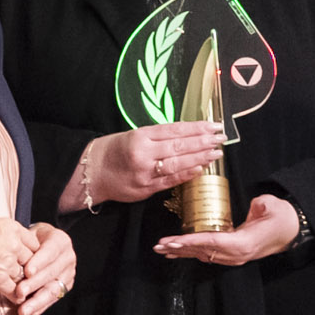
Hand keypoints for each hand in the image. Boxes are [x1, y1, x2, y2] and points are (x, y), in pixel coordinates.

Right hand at [0, 216, 37, 297]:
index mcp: (11, 228)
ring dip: (19, 282)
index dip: (30, 253)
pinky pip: (15, 291)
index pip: (34, 243)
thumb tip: (8, 242)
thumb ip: (3, 234)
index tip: (26, 258)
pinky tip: (15, 298)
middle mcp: (13, 245)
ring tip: (17, 286)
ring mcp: (7, 263)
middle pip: (31, 261)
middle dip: (26, 268)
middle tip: (22, 274)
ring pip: (23, 276)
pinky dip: (15, 296)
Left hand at [4, 223, 76, 314]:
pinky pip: (53, 299)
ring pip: (53, 289)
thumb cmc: (30, 240)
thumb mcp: (27, 235)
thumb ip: (23, 245)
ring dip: (37, 301)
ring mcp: (68, 273)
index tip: (27, 272)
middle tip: (19, 293)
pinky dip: (40, 307)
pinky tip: (31, 313)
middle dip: (35, 284)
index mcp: (61, 241)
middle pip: (52, 273)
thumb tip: (9, 256)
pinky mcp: (65, 287)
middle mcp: (68, 257)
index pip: (50, 251)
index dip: (39, 262)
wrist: (41, 244)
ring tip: (23, 310)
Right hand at [72, 124, 226, 207]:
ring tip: (216, 153)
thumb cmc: (115, 151)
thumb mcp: (134, 135)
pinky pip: (170, 181)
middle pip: (179, 146)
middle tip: (221, 137)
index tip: (214, 125)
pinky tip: (201, 168)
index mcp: (141, 136)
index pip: (175, 130)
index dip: (197, 128)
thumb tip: (188, 134)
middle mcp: (143, 153)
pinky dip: (186, 174)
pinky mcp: (146, 189)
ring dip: (200, 158)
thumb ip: (159, 136)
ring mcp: (145, 172)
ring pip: (177, 164)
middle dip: (203, 142)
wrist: (92, 173)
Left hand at [154, 193, 300, 267]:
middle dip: (180, 248)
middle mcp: (236, 253)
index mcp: (244, 242)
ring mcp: (234, 256)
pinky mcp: (232, 254)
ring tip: (162, 249)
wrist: (290, 230)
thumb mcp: (272, 206)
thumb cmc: (281, 216)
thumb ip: (260, 206)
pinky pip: (207, 254)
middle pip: (203, 251)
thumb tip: (254, 206)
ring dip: (182, 252)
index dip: (193, 241)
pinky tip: (177, 251)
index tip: (175, 241)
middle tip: (159, 245)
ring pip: (203, 255)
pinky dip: (191, 252)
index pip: (213, 242)